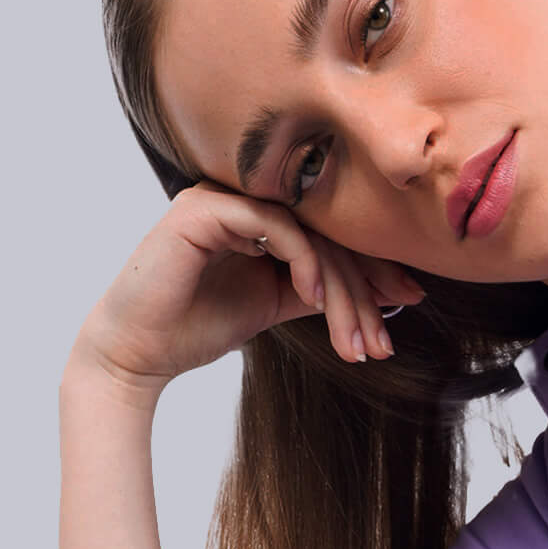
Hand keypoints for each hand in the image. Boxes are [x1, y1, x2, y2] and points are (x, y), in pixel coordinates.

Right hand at [66, 183, 427, 398]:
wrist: (138, 352)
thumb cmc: (196, 327)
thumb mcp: (273, 305)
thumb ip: (316, 288)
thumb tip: (379, 288)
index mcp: (255, 213)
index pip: (328, 231)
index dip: (371, 265)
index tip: (409, 301)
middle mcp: (239, 196)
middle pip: (324, 230)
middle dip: (362, 287)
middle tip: (384, 339)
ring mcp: (219, 196)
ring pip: (306, 229)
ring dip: (338, 287)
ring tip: (354, 337)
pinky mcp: (202, 209)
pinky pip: (273, 225)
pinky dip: (303, 261)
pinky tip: (313, 298)